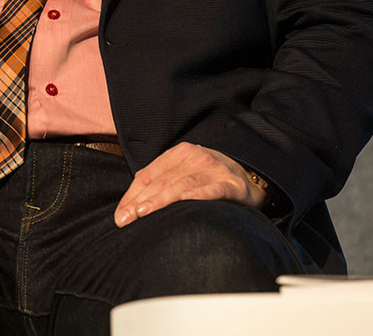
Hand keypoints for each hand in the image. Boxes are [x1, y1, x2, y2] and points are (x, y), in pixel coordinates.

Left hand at [114, 141, 264, 226]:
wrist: (252, 176)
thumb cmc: (209, 179)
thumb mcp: (183, 174)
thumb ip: (158, 186)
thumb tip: (127, 211)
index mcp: (179, 153)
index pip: (148, 175)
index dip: (131, 196)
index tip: (120, 216)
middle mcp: (195, 157)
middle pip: (162, 181)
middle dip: (141, 201)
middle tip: (127, 219)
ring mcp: (214, 169)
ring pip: (182, 185)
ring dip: (161, 200)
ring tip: (144, 213)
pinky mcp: (232, 184)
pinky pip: (212, 190)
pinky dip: (196, 196)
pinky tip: (183, 202)